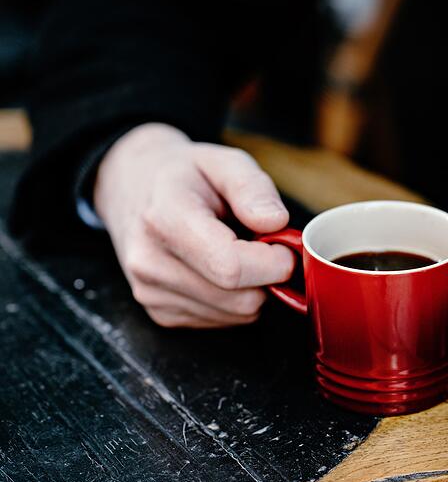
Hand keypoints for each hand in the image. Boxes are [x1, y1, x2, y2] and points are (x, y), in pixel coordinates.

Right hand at [94, 123, 294, 327]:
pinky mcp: (161, 313)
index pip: (231, 267)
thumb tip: (276, 222)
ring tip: (234, 252)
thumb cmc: (183, 175)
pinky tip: (217, 269)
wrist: (130, 187)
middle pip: (241, 299)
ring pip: (238, 315)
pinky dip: (235, 300)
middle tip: (261, 246)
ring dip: (253, 289)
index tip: (284, 246)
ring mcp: (152, 293)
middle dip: (268, 276)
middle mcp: (150, 263)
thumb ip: (252, 187)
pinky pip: (223, 321)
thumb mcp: (222, 160)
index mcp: (165, 219)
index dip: (274, 263)